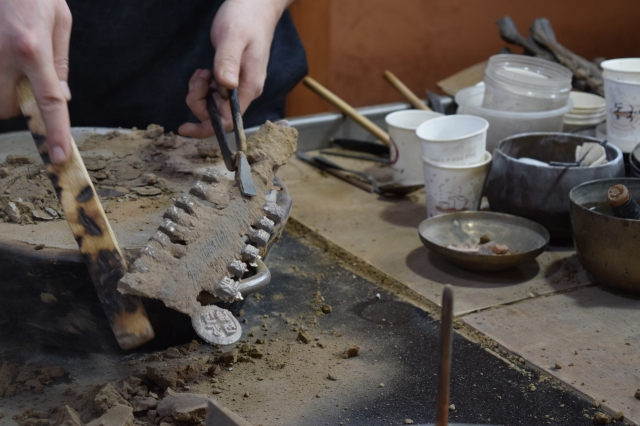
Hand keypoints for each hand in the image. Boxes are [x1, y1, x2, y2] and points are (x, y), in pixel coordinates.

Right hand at [0, 0, 71, 163]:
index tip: (58, 157)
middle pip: (6, 107)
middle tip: (22, 79)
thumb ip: (60, 61)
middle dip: (15, 104)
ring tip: (11, 57)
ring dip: (1, 90)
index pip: (48, 101)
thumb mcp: (59, 20)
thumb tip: (60, 97)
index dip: (55, 132)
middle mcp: (2, 53)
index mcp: (32, 48)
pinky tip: (2, 50)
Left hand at [179, 0, 290, 138]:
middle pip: (218, 115)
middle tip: (197, 79)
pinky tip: (204, 71)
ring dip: (200, 93)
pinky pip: (214, 94)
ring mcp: (239, 86)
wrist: (256, 6)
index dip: (206, 127)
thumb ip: (228, 61)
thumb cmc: (246, 18)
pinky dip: (203, 86)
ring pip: (214, 105)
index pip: (229, 121)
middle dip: (199, 103)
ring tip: (201, 72)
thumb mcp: (233, 37)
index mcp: (249, 87)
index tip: (184, 127)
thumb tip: (225, 87)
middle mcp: (246, 91)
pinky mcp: (233, 80)